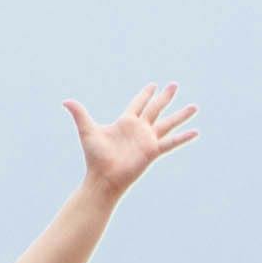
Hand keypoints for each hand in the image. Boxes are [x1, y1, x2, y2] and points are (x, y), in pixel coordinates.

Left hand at [64, 80, 196, 198]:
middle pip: (156, 108)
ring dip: (181, 115)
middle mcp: (139, 129)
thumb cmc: (95, 157)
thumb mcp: (87, 131)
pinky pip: (171, 142)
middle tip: (175, 84)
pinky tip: (195, 132)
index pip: (138, 103)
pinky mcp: (152, 151)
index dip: (145, 94)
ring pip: (168, 123)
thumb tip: (65, 101)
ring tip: (195, 106)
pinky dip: (183, 137)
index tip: (153, 85)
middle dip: (165, 97)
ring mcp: (148, 140)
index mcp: (126, 122)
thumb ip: (79, 114)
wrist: (103, 178)